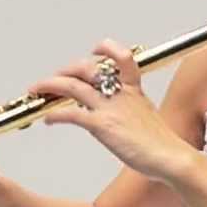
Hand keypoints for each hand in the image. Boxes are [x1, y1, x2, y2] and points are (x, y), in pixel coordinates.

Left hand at [27, 39, 192, 182]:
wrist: (170, 157)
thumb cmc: (162, 145)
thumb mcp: (148, 119)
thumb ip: (132, 114)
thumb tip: (121, 121)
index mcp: (134, 91)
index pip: (122, 57)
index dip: (107, 48)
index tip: (95, 48)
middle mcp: (120, 94)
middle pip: (87, 69)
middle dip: (66, 70)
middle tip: (53, 78)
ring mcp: (110, 108)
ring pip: (73, 87)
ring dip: (50, 85)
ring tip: (37, 89)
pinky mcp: (103, 125)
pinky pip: (72, 114)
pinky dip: (55, 115)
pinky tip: (48, 120)